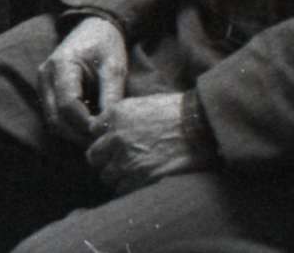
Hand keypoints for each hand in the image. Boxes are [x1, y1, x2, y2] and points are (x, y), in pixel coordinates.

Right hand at [38, 15, 127, 144]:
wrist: (93, 28)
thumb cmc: (105, 45)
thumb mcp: (114, 67)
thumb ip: (111, 95)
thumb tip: (109, 126)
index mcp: (61, 65)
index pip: (68, 105)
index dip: (87, 123)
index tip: (107, 131)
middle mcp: (45, 76)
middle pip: (55, 118)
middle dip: (79, 134)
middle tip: (103, 141)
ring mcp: (42, 84)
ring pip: (52, 121)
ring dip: (73, 134)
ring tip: (97, 136)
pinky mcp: (46, 91)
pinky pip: (53, 116)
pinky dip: (69, 126)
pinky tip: (89, 126)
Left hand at [84, 92, 214, 193]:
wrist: (200, 126)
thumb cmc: (176, 112)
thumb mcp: (141, 104)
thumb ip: (120, 117)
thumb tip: (109, 129)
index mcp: (114, 116)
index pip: (93, 132)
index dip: (103, 139)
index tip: (112, 144)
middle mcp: (115, 137)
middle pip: (94, 156)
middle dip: (104, 160)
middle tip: (119, 161)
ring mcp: (127, 159)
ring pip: (107, 176)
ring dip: (117, 175)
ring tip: (132, 172)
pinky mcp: (141, 177)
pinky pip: (122, 189)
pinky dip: (128, 187)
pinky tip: (140, 180)